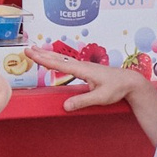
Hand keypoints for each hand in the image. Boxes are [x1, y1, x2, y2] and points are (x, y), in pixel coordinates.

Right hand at [28, 46, 142, 109]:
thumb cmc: (117, 88)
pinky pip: (67, 63)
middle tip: (27, 49)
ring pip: (62, 60)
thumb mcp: (100, 97)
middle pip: (58, 59)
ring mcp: (83, 67)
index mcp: (82, 70)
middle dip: (42, 54)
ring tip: (36, 51)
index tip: (31, 53)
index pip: (59, 64)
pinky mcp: (86, 70)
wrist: (130, 82)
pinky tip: (54, 61)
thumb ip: (82, 101)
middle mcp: (81, 66)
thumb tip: (65, 106)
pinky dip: (57, 60)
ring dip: (48, 55)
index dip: (43, 59)